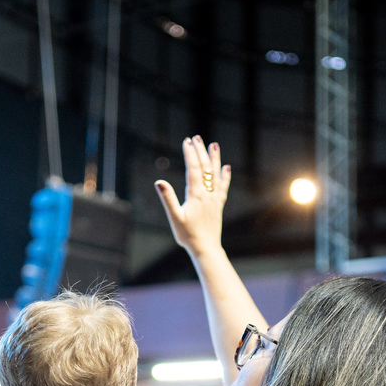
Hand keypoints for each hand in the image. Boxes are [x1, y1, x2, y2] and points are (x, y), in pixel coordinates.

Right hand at [154, 136, 231, 257]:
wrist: (205, 247)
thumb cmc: (187, 235)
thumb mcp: (174, 217)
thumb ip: (168, 199)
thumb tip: (159, 182)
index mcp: (196, 195)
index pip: (194, 169)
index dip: (190, 154)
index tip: (187, 141)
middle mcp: (207, 194)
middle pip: (205, 168)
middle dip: (201, 151)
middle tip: (196, 137)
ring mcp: (214, 199)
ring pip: (216, 174)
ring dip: (215, 158)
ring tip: (214, 145)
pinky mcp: (218, 205)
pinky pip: (223, 187)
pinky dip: (225, 176)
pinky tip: (226, 167)